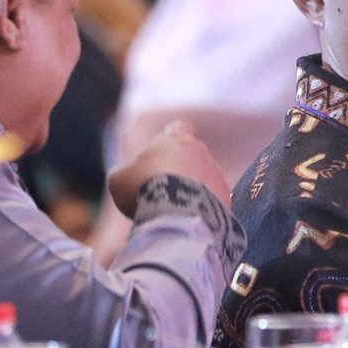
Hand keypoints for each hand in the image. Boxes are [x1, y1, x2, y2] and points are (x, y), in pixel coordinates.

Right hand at [107, 111, 225, 217]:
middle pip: (193, 155)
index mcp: (176, 138)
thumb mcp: (120, 177)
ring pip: (206, 179)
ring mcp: (218, 175)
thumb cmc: (143, 188)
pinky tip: (189, 221)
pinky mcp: (227, 199)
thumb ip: (128, 171)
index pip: (179, 127)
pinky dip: (204, 209)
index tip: (163, 150)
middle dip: (182, 168)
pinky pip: (214, 201)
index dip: (171, 138)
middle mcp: (202, 151)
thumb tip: (128, 175)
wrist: (176, 215)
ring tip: (176, 210)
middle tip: (164, 188)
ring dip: (194, 190)